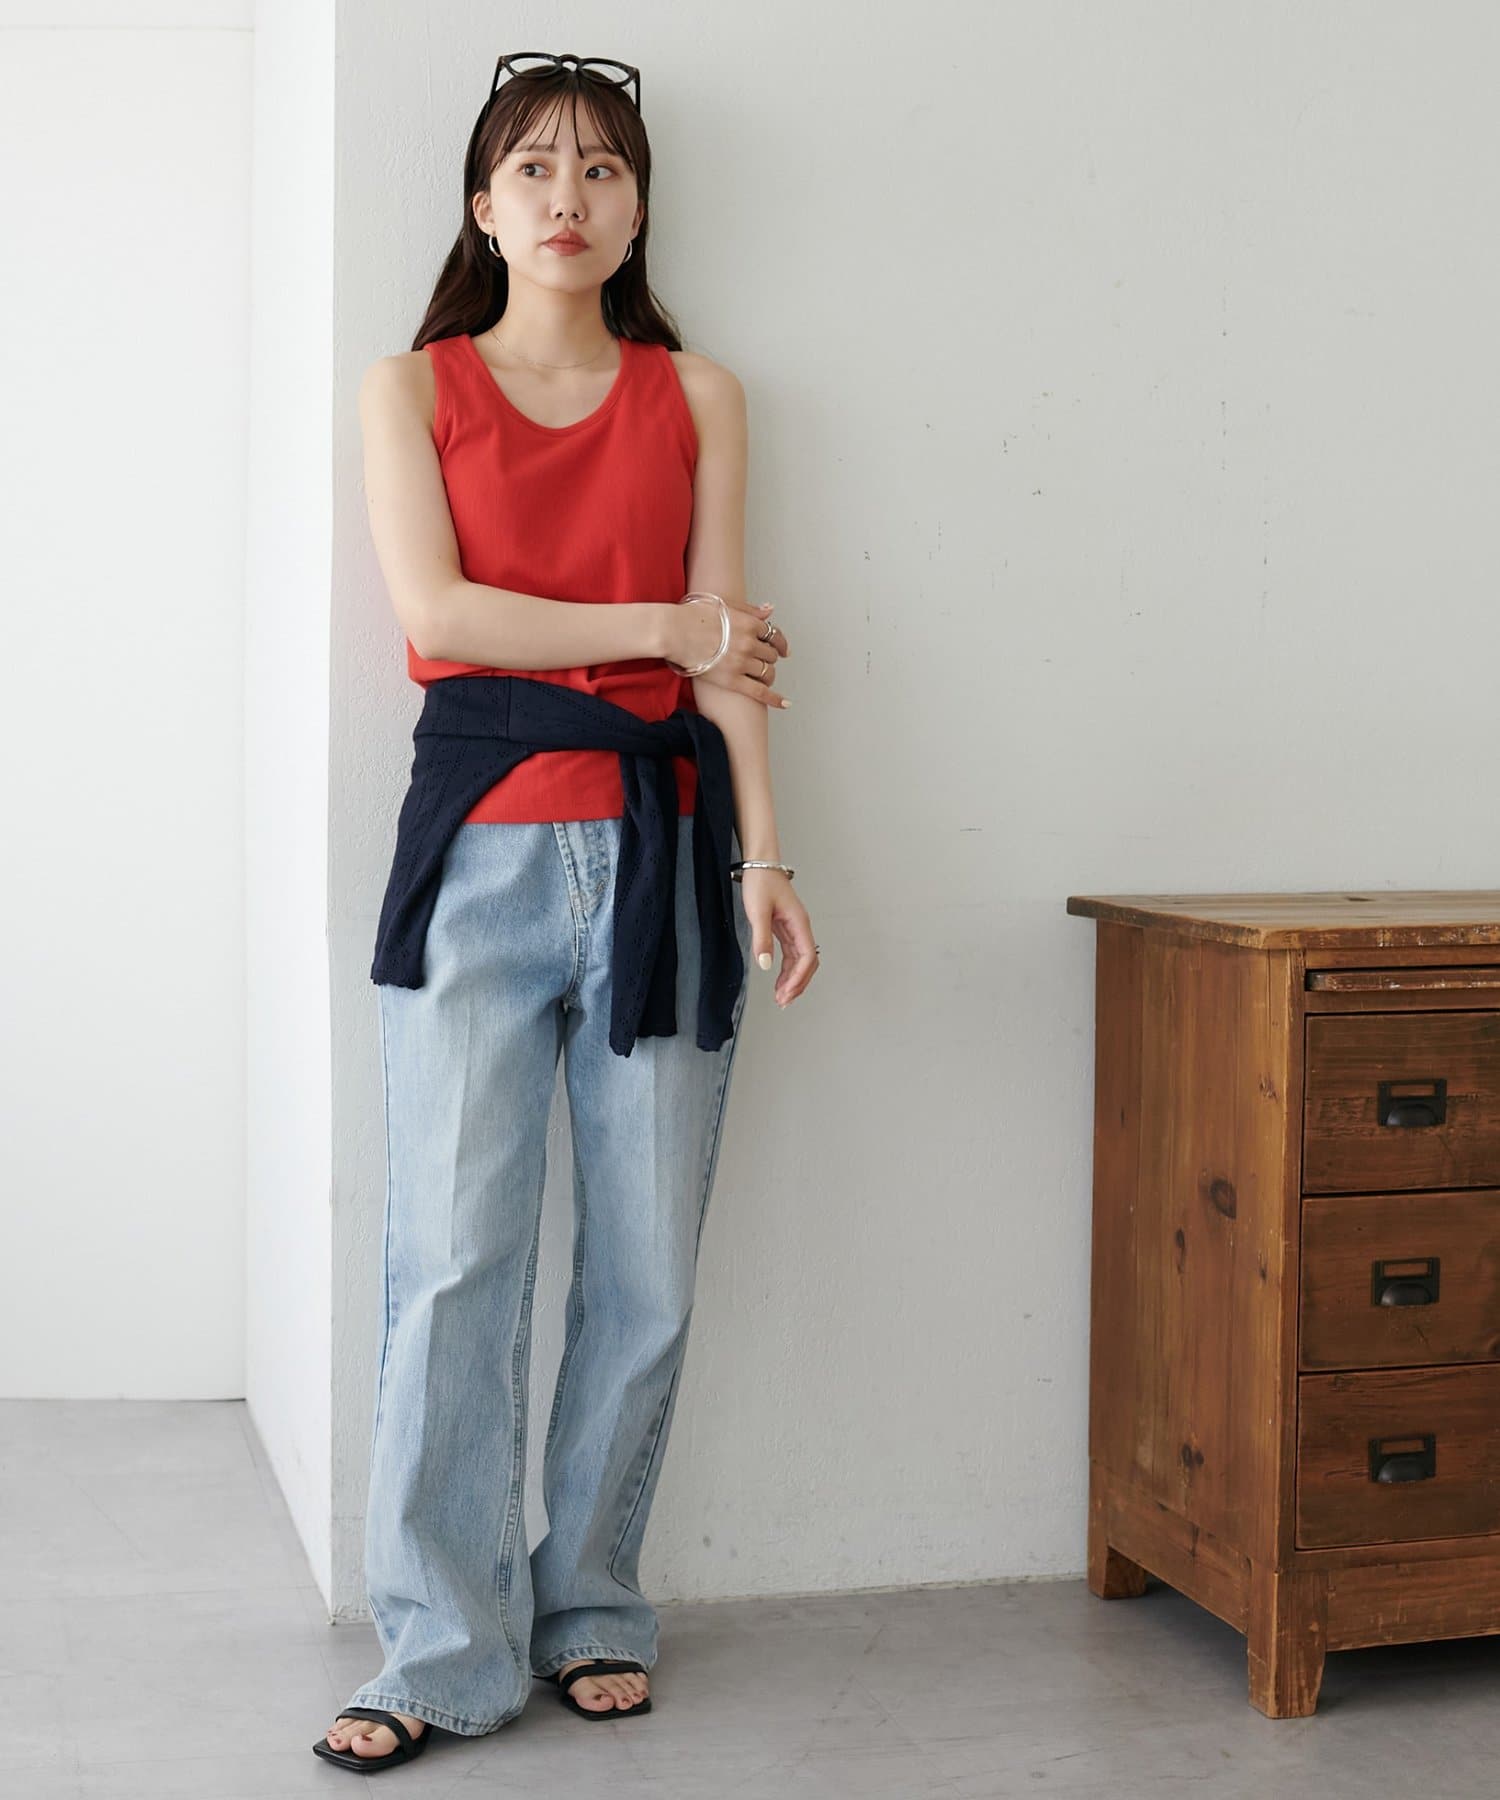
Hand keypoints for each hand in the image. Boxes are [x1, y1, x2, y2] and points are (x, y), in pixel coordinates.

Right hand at [669, 597, 790, 708]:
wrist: (674, 632)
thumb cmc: (693, 617)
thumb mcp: (725, 606)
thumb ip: (750, 610)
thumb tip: (770, 610)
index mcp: (749, 623)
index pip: (773, 634)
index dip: (779, 643)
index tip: (783, 648)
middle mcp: (749, 643)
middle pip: (771, 654)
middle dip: (769, 658)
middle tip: (763, 660)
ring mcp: (742, 663)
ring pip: (767, 672)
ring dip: (768, 674)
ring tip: (763, 676)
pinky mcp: (733, 681)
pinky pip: (760, 692)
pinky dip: (775, 698)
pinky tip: (784, 704)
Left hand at [740, 870, 817, 1007]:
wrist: (759, 863)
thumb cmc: (761, 881)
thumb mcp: (758, 911)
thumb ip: (762, 939)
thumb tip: (766, 965)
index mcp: (799, 923)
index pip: (807, 957)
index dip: (798, 977)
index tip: (786, 991)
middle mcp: (800, 927)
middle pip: (807, 963)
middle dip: (798, 984)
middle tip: (784, 1001)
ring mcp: (794, 928)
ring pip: (800, 961)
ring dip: (793, 980)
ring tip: (781, 997)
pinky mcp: (785, 928)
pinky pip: (791, 954)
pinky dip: (786, 969)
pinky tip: (778, 980)